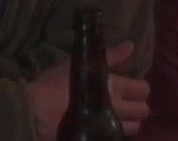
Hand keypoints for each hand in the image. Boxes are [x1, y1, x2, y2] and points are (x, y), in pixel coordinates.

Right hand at [25, 41, 150, 138]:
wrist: (35, 112)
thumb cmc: (55, 83)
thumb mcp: (82, 63)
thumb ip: (110, 56)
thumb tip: (130, 45)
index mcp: (115, 87)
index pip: (142, 89)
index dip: (141, 88)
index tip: (134, 87)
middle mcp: (117, 108)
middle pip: (143, 111)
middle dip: (140, 106)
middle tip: (130, 104)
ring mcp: (107, 127)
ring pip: (134, 128)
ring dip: (131, 122)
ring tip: (121, 118)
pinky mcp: (97, 138)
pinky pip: (115, 138)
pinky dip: (115, 134)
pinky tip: (107, 128)